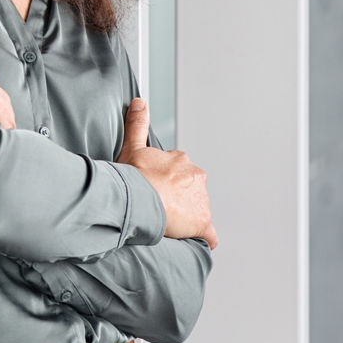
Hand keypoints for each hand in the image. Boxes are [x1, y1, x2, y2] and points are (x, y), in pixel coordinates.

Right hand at [118, 98, 217, 249]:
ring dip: (187, 217)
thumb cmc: (133, 177)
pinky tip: (196, 241)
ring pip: (198, 209)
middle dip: (179, 198)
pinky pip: (209, 234)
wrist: (138, 199)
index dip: (167, 182)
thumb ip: (137, 124)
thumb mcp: (132, 147)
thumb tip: (140, 102)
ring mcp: (201, 201)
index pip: (180, 172)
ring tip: (168, 224)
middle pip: (191, 190)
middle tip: (160, 207)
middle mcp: (196, 178)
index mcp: (182, 162)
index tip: (155, 188)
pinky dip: (204, 238)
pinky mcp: (202, 223)